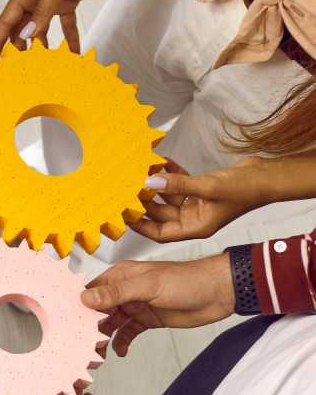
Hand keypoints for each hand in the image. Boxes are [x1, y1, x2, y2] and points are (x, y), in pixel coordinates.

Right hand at [0, 0, 114, 56]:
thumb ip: (42, 14)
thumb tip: (28, 36)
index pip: (6, 22)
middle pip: (21, 29)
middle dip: (18, 48)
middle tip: (16, 69)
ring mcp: (50, 3)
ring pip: (41, 30)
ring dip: (41, 47)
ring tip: (40, 66)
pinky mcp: (67, 4)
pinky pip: (64, 26)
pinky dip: (68, 39)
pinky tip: (71, 52)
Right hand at [81, 255, 233, 355]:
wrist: (219, 292)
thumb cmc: (187, 280)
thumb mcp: (147, 286)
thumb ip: (116, 293)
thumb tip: (85, 298)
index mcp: (121, 276)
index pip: (92, 290)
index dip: (78, 305)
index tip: (65, 321)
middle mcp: (125, 290)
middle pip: (98, 310)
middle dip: (88, 325)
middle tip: (80, 342)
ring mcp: (136, 305)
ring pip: (112, 323)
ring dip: (104, 336)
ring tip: (97, 351)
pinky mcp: (148, 319)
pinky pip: (128, 333)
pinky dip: (122, 342)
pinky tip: (119, 352)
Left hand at [133, 158, 273, 242]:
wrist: (269, 176)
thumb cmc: (246, 189)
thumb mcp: (209, 187)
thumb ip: (179, 184)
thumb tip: (150, 180)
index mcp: (196, 227)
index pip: (161, 233)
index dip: (142, 226)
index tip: (124, 214)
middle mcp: (195, 218)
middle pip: (161, 213)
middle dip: (145, 201)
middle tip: (127, 188)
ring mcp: (198, 204)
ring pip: (169, 196)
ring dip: (157, 183)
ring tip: (141, 171)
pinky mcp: (201, 190)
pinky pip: (180, 183)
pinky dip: (171, 173)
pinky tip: (162, 161)